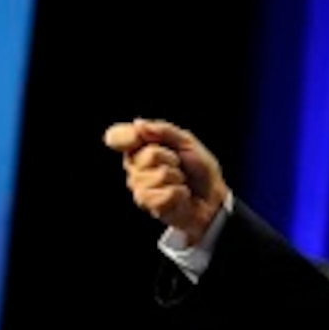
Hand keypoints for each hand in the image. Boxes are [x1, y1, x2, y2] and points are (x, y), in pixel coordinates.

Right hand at [101, 117, 230, 246]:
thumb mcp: (186, 141)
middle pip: (151, 154)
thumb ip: (163, 130)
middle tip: (178, 165)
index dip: (126, 136)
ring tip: (179, 182)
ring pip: (160, 175)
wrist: (211, 196)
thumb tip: (138, 124)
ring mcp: (139, 187)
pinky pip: (166, 193)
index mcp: (139, 147)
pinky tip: (179, 196)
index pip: (117, 137)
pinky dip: (180, 193)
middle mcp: (134, 167)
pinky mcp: (148, 205)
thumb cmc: (198, 168)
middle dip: (172, 158)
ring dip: (178, 177)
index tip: (136, 137)